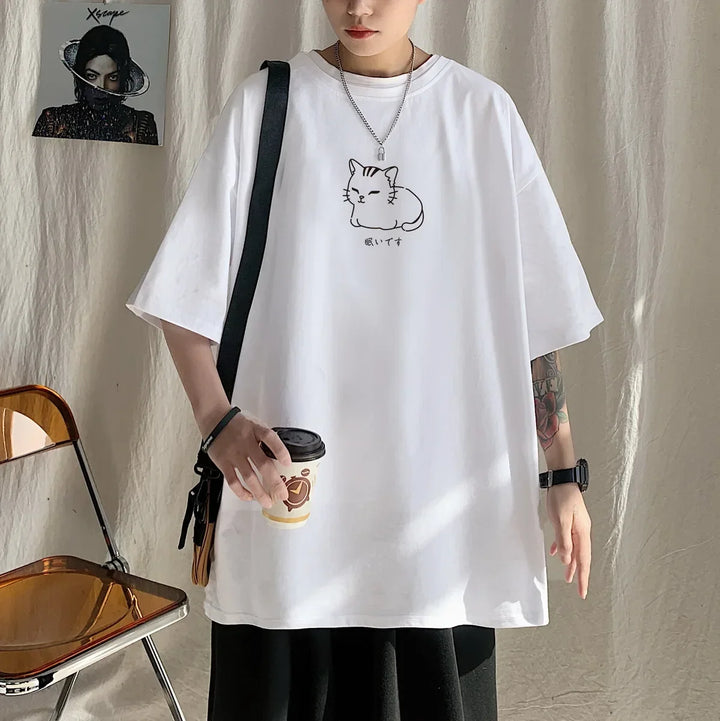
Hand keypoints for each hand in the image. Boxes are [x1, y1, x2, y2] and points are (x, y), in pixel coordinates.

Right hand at [206, 412, 292, 507]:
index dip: (281, 451)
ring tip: (268, 502)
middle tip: (283, 495)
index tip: (288, 464)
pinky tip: (249, 497)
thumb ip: (266, 438)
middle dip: (275, 482)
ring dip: (260, 492)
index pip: (270, 439)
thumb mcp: (255, 424)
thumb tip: (281, 455)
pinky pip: (233, 481)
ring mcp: (234, 454)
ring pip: (248, 477)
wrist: (214, 420)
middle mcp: (245, 443)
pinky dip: (242, 492)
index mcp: (256, 430)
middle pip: (262, 464)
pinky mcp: (223, 463)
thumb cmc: (237, 424)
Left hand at [545, 483, 590, 598]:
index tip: (583, 592)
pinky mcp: (569, 519)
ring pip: (574, 549)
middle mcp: (582, 531)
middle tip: (579, 590)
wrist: (561, 478)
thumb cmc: (562, 497)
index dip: (583, 577)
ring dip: (571, 563)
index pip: (584, 560)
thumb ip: (564, 541)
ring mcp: (576, 525)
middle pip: (581, 557)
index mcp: (582, 532)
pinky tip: (557, 553)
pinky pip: (568, 539)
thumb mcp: (561, 520)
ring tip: (568, 576)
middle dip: (580, 574)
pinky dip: (563, 548)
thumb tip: (567, 560)